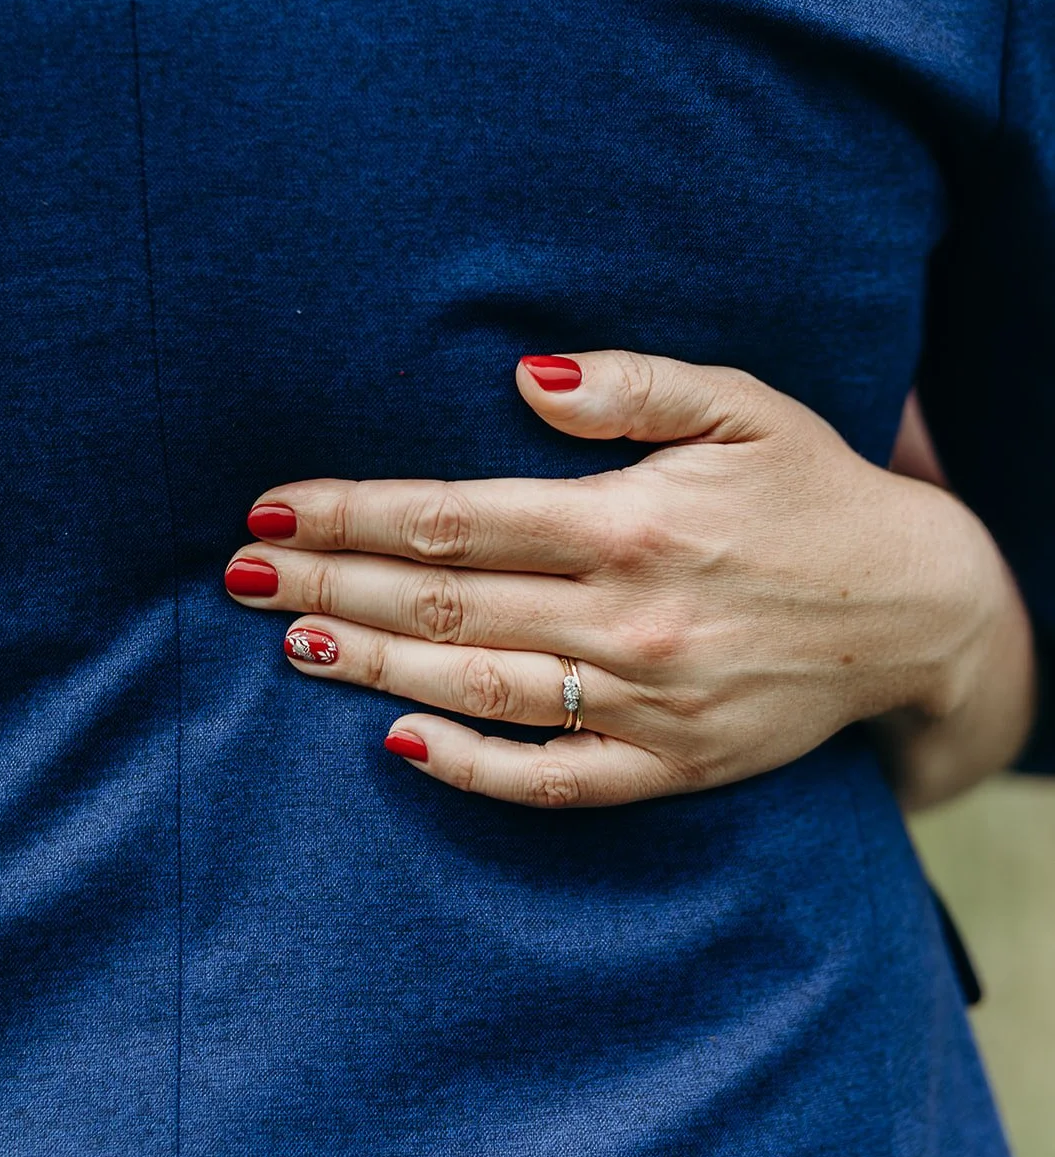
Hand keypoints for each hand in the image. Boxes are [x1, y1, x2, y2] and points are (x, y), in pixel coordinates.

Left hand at [223, 350, 1008, 807]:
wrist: (915, 605)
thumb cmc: (812, 489)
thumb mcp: (742, 403)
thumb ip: (631, 385)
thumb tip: (522, 378)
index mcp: (635, 520)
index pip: (458, 518)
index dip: (356, 513)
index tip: (276, 510)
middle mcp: (632, 614)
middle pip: (447, 604)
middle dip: (332, 588)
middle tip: (241, 577)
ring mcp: (651, 699)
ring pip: (481, 687)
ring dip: (375, 668)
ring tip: (291, 645)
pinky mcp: (674, 762)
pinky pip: (555, 778)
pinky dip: (473, 767)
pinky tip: (401, 743)